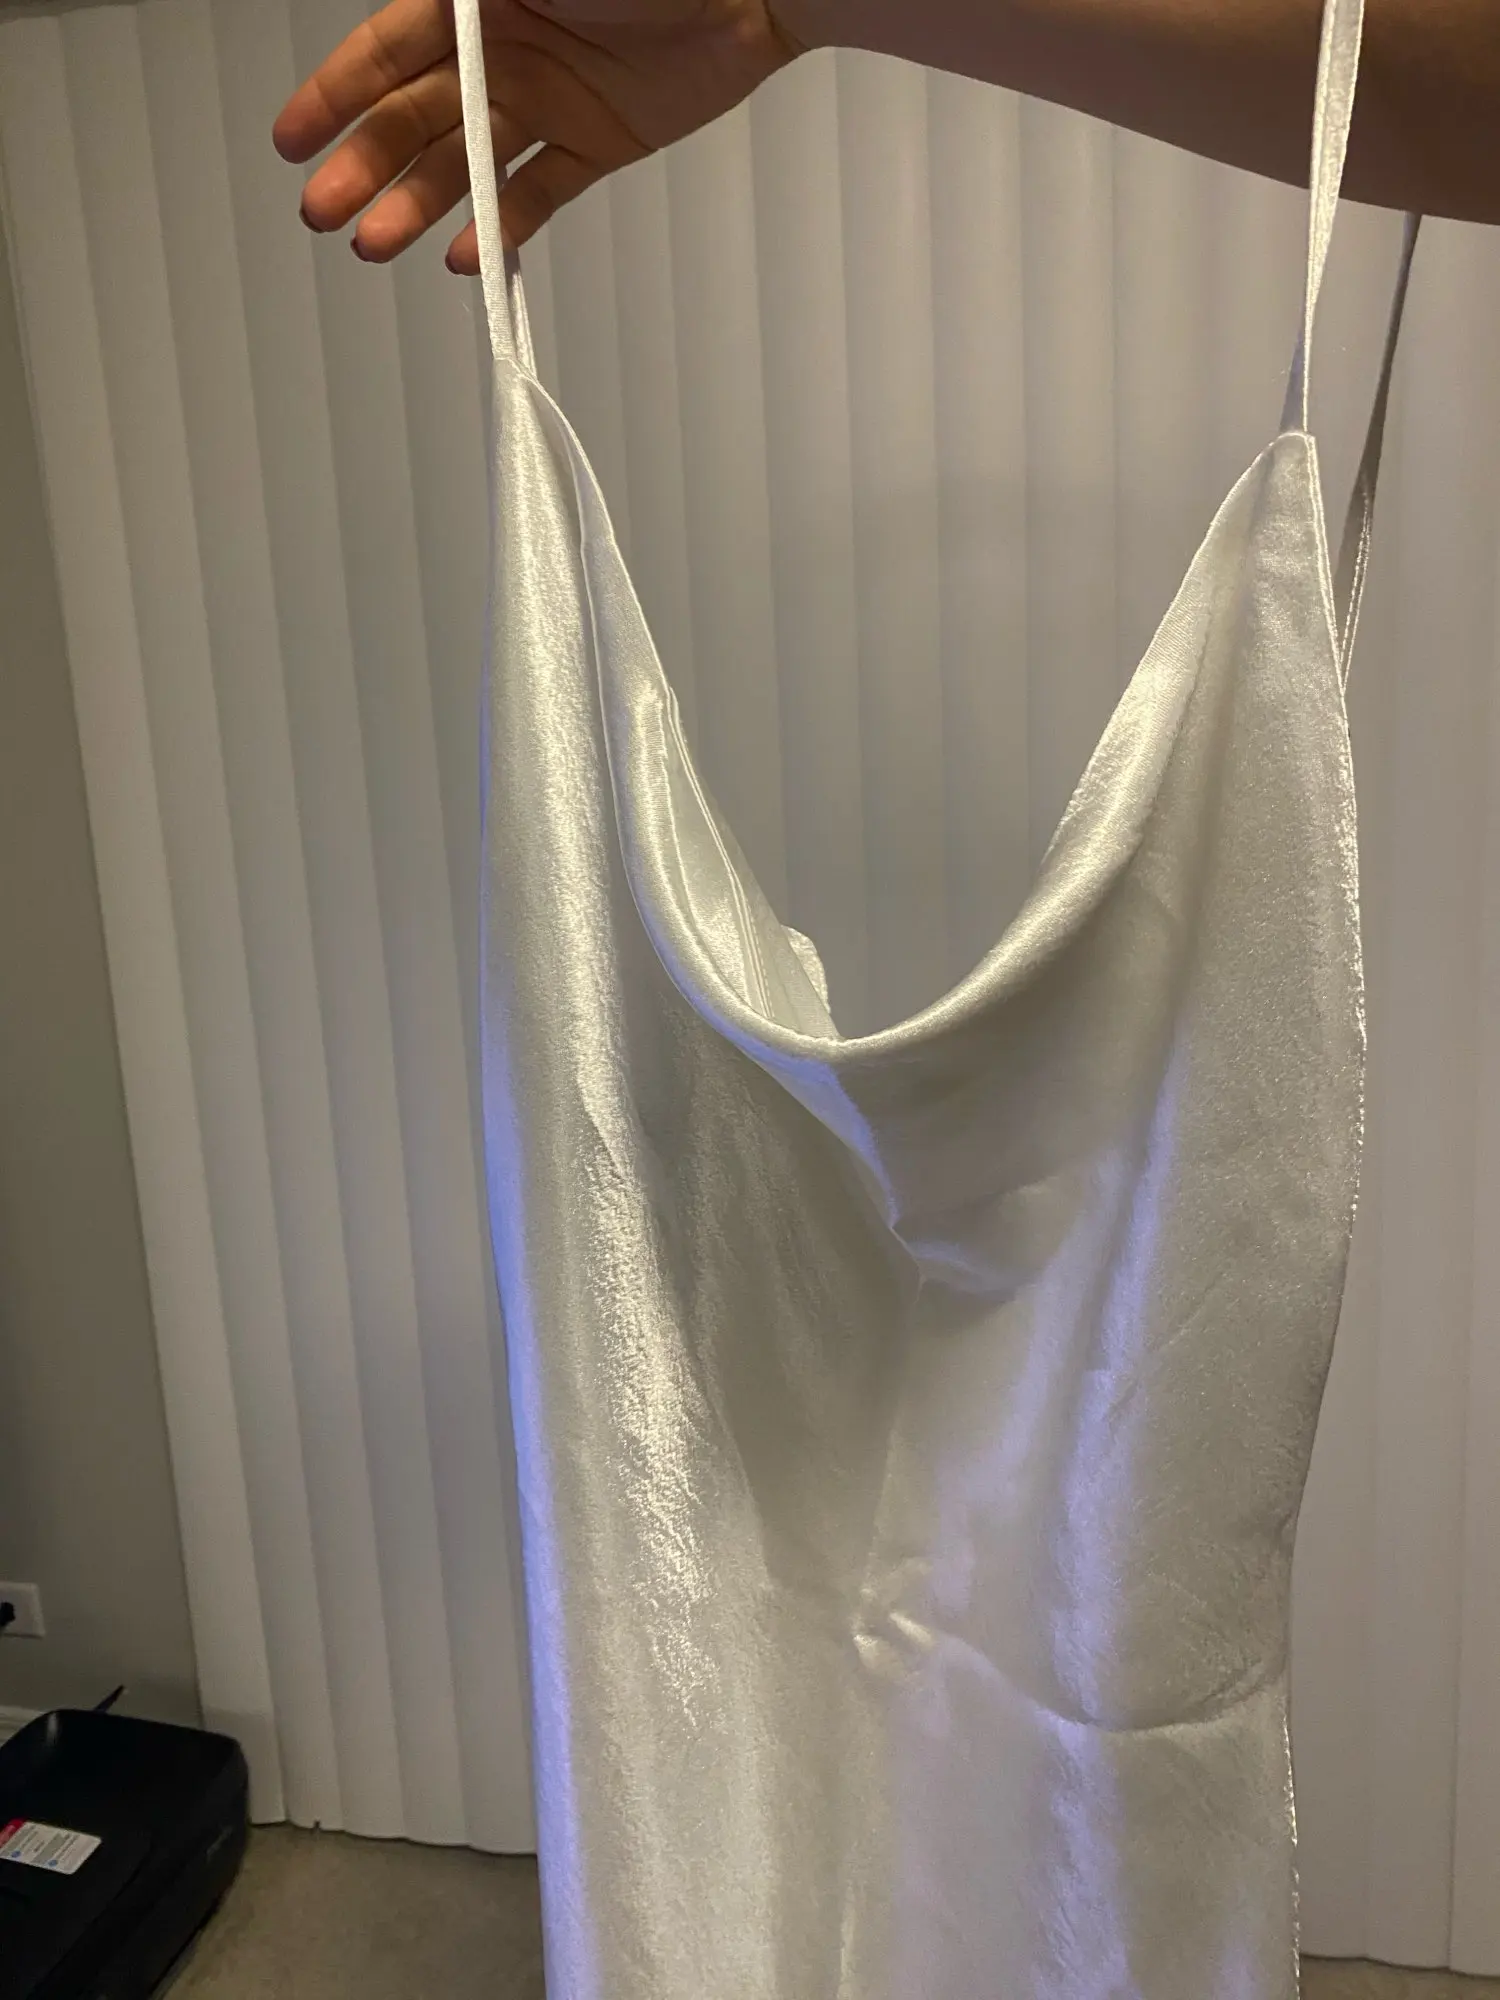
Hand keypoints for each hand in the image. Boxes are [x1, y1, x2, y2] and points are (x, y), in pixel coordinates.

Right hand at [272, 0, 803, 273]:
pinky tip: (463, 256)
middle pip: (415, 116)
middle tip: (323, 212)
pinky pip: (535, 194)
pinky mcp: (594, 144)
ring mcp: (545, 100)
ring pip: (464, 164)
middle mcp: (501, 48)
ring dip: (417, 205)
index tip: (291, 140)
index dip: (334, 96)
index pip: (386, 51)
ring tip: (375, 246)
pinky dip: (499, 227)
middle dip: (364, 165)